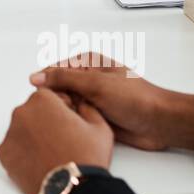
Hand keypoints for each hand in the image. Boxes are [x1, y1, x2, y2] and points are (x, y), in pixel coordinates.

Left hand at [0, 88, 112, 193]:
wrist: (74, 189)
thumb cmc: (86, 158)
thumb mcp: (99, 125)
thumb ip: (87, 106)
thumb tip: (80, 103)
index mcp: (43, 100)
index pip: (48, 95)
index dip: (61, 108)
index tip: (68, 121)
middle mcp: (22, 113)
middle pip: (33, 111)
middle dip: (45, 121)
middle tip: (61, 139)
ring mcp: (11, 133)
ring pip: (22, 129)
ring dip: (33, 136)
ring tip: (51, 153)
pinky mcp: (4, 153)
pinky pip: (13, 147)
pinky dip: (23, 152)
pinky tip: (40, 161)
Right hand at [29, 54, 193, 151]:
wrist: (159, 123)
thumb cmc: (133, 98)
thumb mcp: (95, 83)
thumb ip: (64, 79)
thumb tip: (34, 77)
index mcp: (87, 62)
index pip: (54, 70)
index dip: (47, 84)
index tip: (45, 98)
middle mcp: (87, 79)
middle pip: (57, 89)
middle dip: (55, 101)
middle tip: (60, 113)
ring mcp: (91, 99)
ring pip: (65, 106)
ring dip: (64, 114)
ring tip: (67, 123)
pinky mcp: (94, 117)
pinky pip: (74, 120)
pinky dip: (72, 125)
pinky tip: (71, 131)